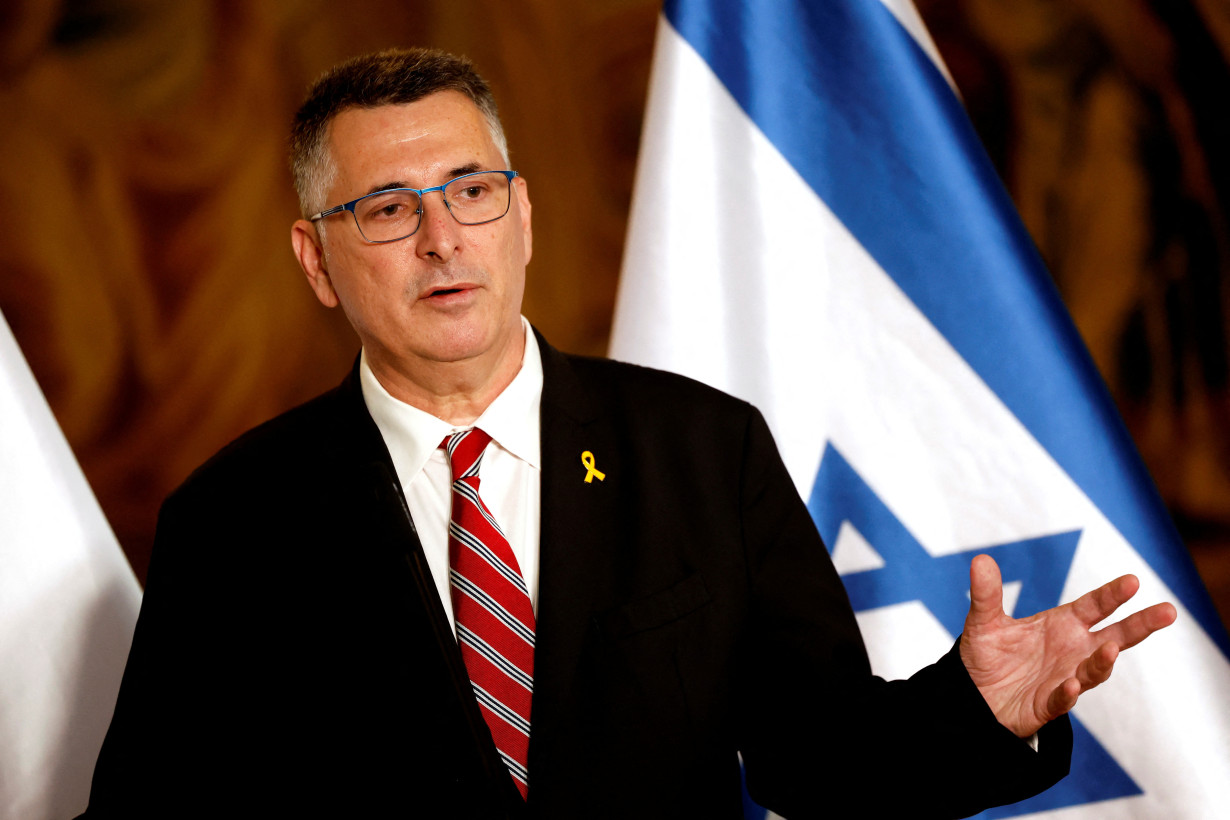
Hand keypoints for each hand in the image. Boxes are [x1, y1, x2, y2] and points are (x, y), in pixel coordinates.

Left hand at [958, 554, 1176, 737]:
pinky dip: (1068, 693)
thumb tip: (980, 560)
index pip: (1095, 606)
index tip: (1133, 581)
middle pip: (1115, 636)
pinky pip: (1062, 700)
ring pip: (1094, 671)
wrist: (974, 696)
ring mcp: (1065, 678)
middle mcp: (1072, 651)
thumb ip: (986, 594)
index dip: (1113, 594)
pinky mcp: (1047, 705)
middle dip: (1140, 625)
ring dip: (1103, 661)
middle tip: (1167, 611)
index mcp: (1063, 625)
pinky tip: (1070, 685)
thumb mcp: (985, 622)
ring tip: (1111, 648)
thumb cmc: (989, 656)